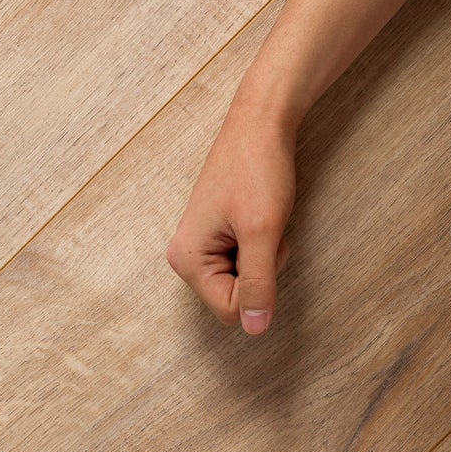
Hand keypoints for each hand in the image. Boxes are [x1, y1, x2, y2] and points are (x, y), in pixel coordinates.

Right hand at [166, 96, 294, 333]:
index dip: (258, 286)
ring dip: (264, 257)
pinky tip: (258, 218)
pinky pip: (244, 264)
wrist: (262, 121)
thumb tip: (256, 330)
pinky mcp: (215, 239)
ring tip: (261, 220)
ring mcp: (200, 249)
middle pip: (235, 299)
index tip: (262, 242)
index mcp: (186, 261)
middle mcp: (186, 259)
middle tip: (264, 230)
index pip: (230, 309)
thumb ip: (259, 284)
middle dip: (261, 271)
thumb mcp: (263, 232)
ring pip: (243, 282)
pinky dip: (261, 246)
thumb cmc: (258, 169)